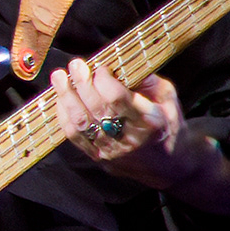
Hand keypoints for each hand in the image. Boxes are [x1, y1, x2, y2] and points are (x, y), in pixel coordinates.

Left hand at [47, 62, 194, 188]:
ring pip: (81, 123)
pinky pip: (74, 136)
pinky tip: (60, 99)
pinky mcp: (98, 158)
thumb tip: (122, 65)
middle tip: (75, 64)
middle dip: (82, 84)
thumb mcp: (168, 100)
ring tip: (59, 76)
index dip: (104, 81)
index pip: (118, 100)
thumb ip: (148, 82)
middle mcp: (129, 139)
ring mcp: (111, 151)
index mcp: (149, 123)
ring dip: (66, 97)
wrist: (170, 166)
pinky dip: (64, 115)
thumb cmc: (169, 126)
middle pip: (97, 109)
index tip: (100, 67)